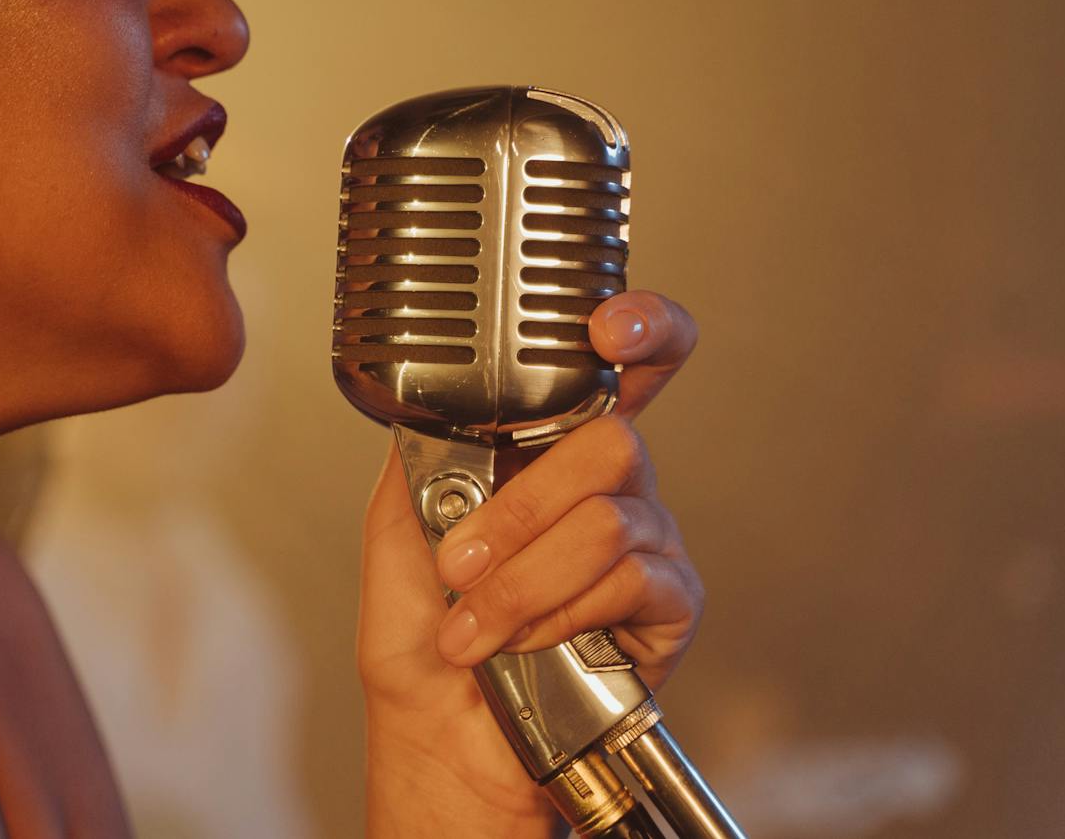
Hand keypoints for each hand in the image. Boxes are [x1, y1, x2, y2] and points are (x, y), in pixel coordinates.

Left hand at [358, 290, 703, 835]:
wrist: (444, 737)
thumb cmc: (422, 644)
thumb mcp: (395, 533)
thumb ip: (421, 458)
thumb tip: (438, 404)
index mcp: (548, 452)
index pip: (625, 367)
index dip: (641, 328)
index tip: (606, 325)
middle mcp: (607, 486)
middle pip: (613, 440)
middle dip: (523, 506)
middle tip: (461, 560)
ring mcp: (645, 541)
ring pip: (606, 520)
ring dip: (523, 578)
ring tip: (475, 625)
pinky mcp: (670, 603)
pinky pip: (627, 581)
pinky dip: (558, 613)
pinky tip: (529, 642)